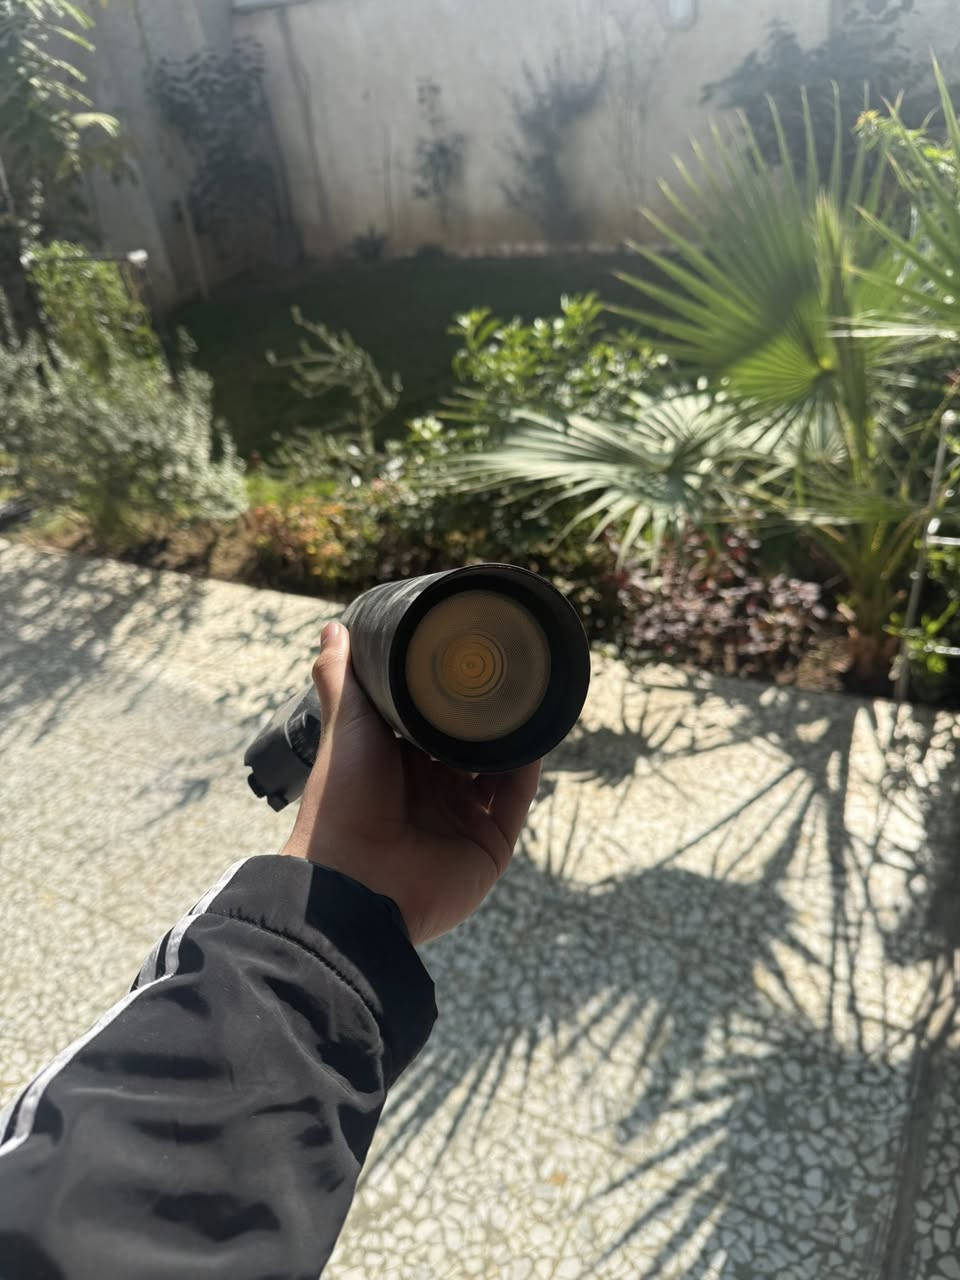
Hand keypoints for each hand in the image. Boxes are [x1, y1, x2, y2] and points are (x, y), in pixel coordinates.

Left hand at [281, 621, 540, 943]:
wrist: (356, 883)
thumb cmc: (342, 802)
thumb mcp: (345, 729)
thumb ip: (343, 680)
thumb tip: (333, 628)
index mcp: (395, 765)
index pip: (429, 723)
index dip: (446, 693)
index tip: (465, 654)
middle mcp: (430, 791)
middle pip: (468, 744)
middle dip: (485, 713)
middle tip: (505, 669)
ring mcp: (462, 819)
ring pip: (499, 768)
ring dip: (512, 736)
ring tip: (527, 694)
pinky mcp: (490, 844)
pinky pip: (516, 799)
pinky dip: (527, 767)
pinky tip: (535, 733)